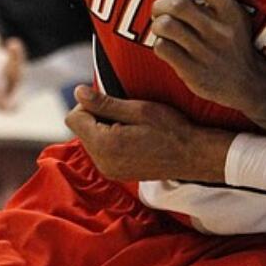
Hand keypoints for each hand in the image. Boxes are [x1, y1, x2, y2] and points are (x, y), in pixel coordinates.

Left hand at [65, 85, 232, 183]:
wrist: (192, 156)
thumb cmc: (170, 130)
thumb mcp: (138, 109)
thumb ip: (104, 103)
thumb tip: (78, 92)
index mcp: (105, 146)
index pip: (73, 118)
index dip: (88, 104)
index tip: (110, 101)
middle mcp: (102, 163)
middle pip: (80, 129)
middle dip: (96, 116)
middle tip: (125, 112)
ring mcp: (109, 170)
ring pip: (90, 139)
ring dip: (104, 127)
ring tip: (131, 125)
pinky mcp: (116, 173)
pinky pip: (101, 151)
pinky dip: (111, 139)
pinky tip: (132, 136)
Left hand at [150, 0, 265, 114]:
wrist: (246, 84)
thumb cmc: (233, 40)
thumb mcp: (234, 10)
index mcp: (231, 13)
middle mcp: (220, 32)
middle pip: (178, 5)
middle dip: (162, 4)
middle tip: (161, 9)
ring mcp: (206, 53)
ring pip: (167, 27)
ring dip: (157, 24)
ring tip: (162, 27)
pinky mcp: (193, 72)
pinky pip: (163, 49)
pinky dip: (159, 44)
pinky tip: (166, 44)